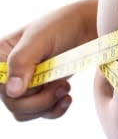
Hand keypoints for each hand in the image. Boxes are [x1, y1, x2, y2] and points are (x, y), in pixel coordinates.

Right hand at [0, 0, 96, 120]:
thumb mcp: (40, 39)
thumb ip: (22, 61)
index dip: (16, 92)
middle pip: (13, 103)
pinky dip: (54, 110)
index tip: (38, 82)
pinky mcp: (44, 89)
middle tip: (61, 86)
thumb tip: (12, 91)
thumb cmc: (62, 25)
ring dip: (47, 106)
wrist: (88, 26)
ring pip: (25, 111)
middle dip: (39, 100)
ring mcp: (28, 82)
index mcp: (2, 55)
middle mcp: (10, 71)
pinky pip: (41, 112)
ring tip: (65, 88)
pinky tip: (66, 98)